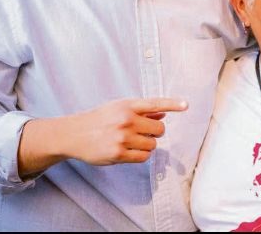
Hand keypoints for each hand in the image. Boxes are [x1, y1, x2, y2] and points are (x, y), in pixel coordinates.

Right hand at [64, 97, 187, 164]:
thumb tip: (164, 113)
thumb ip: (141, 111)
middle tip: (144, 133)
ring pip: (152, 145)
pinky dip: (141, 155)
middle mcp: (126, 119)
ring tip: (132, 142)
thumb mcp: (118, 109)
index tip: (186, 105)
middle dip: (155, 132)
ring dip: (147, 145)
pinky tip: (130, 151)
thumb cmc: (99, 120)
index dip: (172, 104)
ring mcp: (122, 137)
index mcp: (127, 105)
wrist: (74, 134)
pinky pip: (143, 157)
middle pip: (159, 128)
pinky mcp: (118, 154)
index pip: (155, 103)